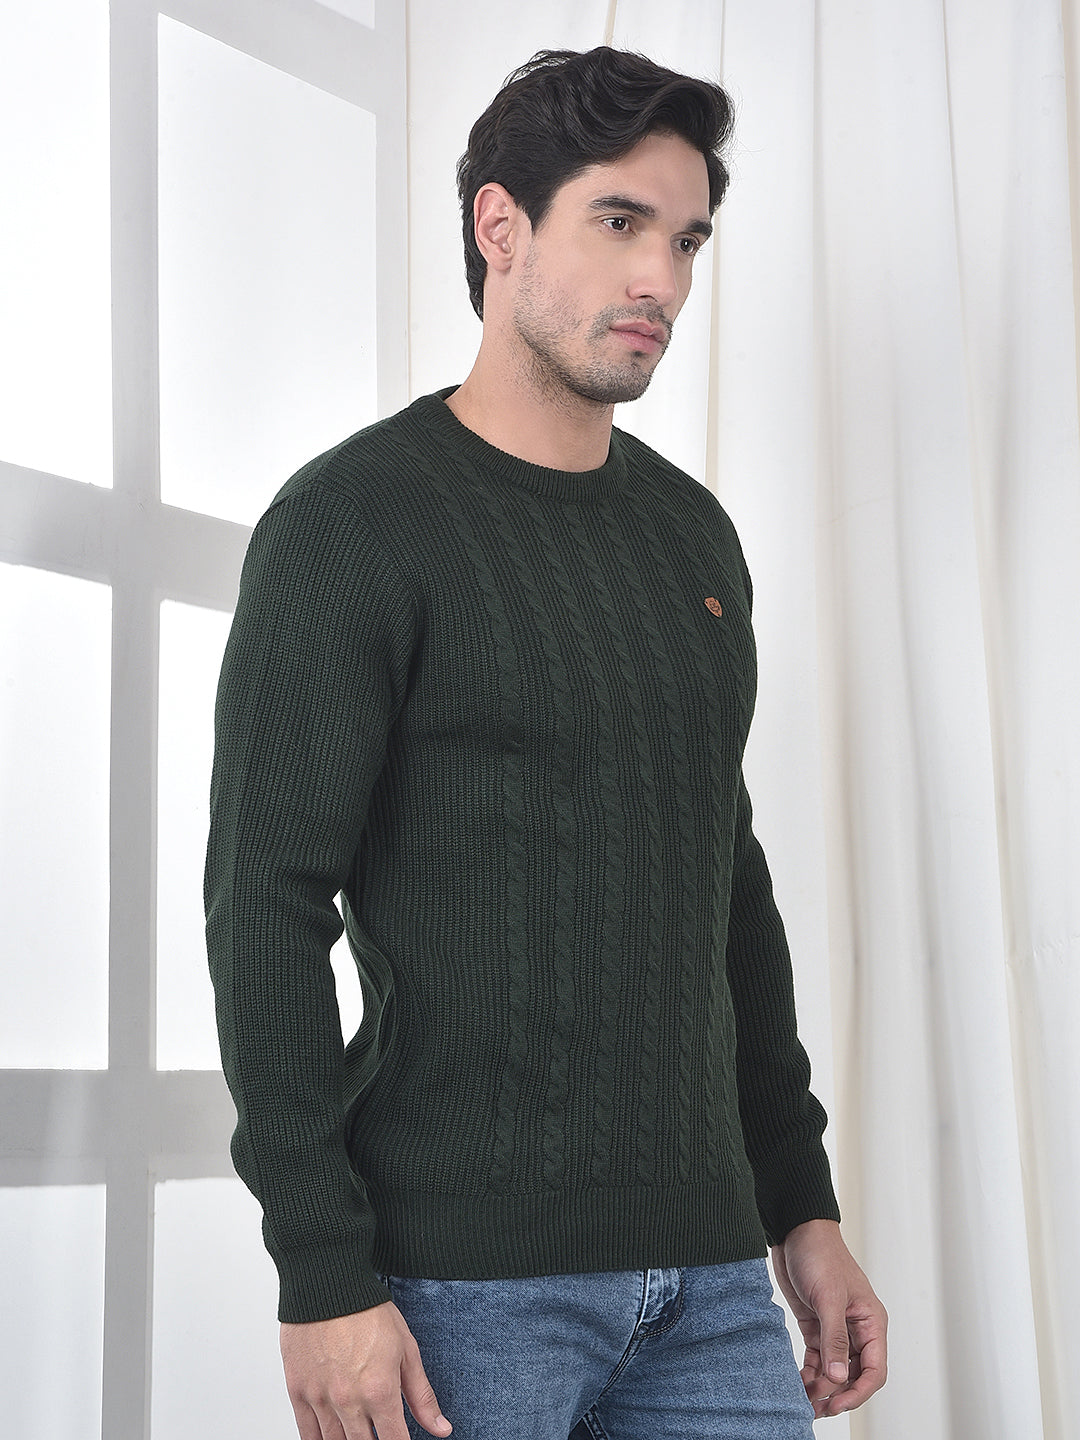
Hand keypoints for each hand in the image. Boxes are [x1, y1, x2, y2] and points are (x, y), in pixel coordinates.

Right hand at [281, 1302, 451, 1438]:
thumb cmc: (367, 1310)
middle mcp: (349, 1400)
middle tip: (379, 1432)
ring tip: (359, 1432)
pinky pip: (307, 1433)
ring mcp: (320, 1398)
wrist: (326, 1284)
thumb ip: (422, 1395)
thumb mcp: (406, 1349)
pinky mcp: (298, 1391)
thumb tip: (441, 1429)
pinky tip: (331, 1439)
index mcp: (380, 1391)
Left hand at [771, 1219, 886, 1417]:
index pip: (874, 1370)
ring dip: (821, 1387)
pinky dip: (810, 1373)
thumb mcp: (828, 1297)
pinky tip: (798, 1382)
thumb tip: (837, 1377)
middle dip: (837, 1393)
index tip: (836, 1404)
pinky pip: (817, 1358)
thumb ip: (834, 1337)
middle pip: (853, 1375)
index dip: (857, 1392)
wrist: (795, 1230)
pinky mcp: (815, 1325)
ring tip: (803, 1400)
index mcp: (871, 1322)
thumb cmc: (819, 1254)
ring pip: (834, 1370)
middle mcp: (857, 1329)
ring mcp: (836, 1328)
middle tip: (815, 1408)